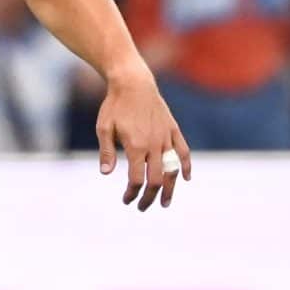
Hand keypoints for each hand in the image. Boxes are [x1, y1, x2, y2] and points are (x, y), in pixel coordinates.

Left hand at [98, 62, 190, 210]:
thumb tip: (106, 173)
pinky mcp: (173, 129)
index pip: (137, 179)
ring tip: (165, 202)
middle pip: (156, 179)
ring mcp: (165, 137)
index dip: (132, 193)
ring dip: (169, 188)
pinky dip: (186, 166)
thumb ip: (105, 152)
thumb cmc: (114, 105)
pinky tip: (185, 179)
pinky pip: (184, 151)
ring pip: (172, 169)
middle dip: (150, 197)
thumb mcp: (104, 128)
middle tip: (143, 207)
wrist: (133, 82)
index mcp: (135, 146)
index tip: (126, 200)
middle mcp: (154, 144)